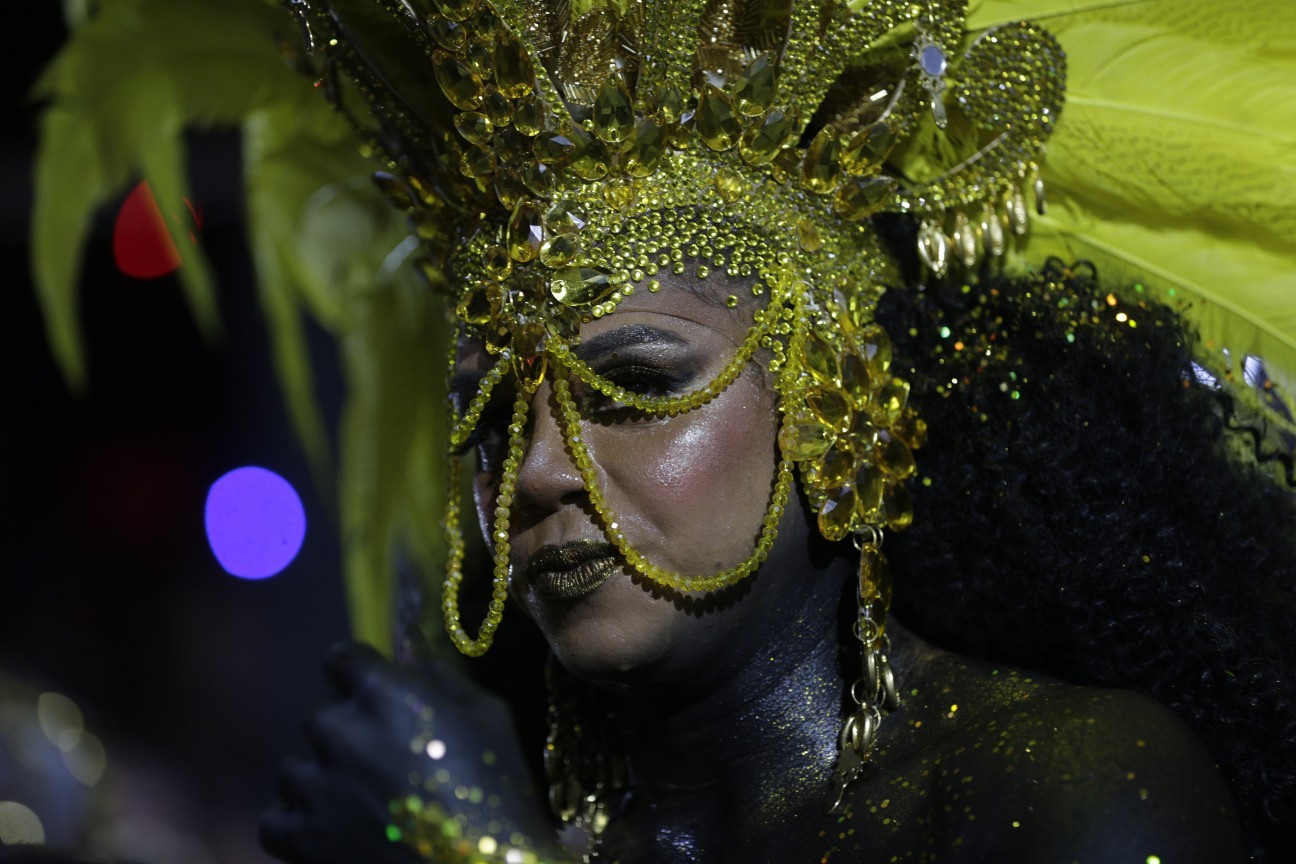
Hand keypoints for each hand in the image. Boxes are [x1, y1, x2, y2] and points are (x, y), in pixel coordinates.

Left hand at [260, 642, 554, 862]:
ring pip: (295, 765)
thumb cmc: (497, 789)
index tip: (375, 694)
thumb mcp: (487, 717)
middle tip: (385, 759)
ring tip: (362, 801)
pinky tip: (336, 828)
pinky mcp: (299, 838)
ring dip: (322, 776)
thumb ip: (441, 675)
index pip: (340, 658)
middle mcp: (337, 731)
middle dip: (348, 728)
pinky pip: (275, 818)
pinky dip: (299, 823)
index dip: (357, 673)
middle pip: (320, 713)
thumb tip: (408, 646)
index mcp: (382, 692)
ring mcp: (313, 786)